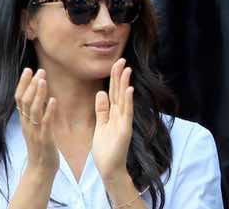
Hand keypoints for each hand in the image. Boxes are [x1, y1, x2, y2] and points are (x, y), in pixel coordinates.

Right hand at [14, 68, 57, 174]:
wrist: (41, 170)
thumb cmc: (41, 147)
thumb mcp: (36, 127)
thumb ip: (36, 113)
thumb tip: (40, 96)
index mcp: (25, 121)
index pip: (19, 99)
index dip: (23, 83)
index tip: (28, 69)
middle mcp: (27, 125)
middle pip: (24, 101)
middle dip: (31, 84)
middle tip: (39, 70)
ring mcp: (34, 132)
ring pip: (33, 110)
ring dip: (38, 94)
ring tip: (43, 80)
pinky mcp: (44, 139)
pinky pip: (45, 123)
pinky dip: (49, 111)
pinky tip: (53, 100)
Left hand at [92, 58, 134, 180]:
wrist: (110, 168)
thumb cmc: (106, 149)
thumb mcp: (100, 125)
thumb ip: (102, 110)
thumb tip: (100, 93)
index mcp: (114, 113)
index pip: (113, 92)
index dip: (114, 78)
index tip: (116, 63)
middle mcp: (121, 115)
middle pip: (119, 92)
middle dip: (120, 76)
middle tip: (122, 60)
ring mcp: (124, 121)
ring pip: (124, 99)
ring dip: (125, 84)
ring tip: (126, 69)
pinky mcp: (125, 130)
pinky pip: (126, 113)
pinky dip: (128, 101)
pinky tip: (129, 90)